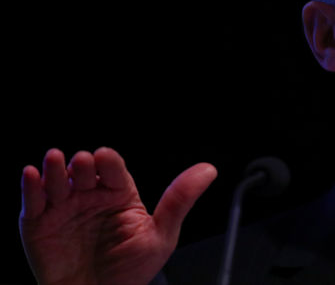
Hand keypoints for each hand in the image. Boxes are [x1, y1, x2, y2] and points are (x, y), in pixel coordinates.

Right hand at [19, 147, 216, 284]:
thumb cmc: (129, 272)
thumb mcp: (161, 236)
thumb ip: (180, 200)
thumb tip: (208, 170)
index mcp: (119, 194)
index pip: (113, 168)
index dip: (108, 161)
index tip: (104, 157)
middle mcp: (90, 196)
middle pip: (84, 170)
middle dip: (82, 163)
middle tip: (83, 163)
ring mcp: (64, 208)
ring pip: (57, 180)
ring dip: (55, 168)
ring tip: (55, 160)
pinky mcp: (39, 223)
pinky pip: (33, 201)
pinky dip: (31, 187)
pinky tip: (32, 174)